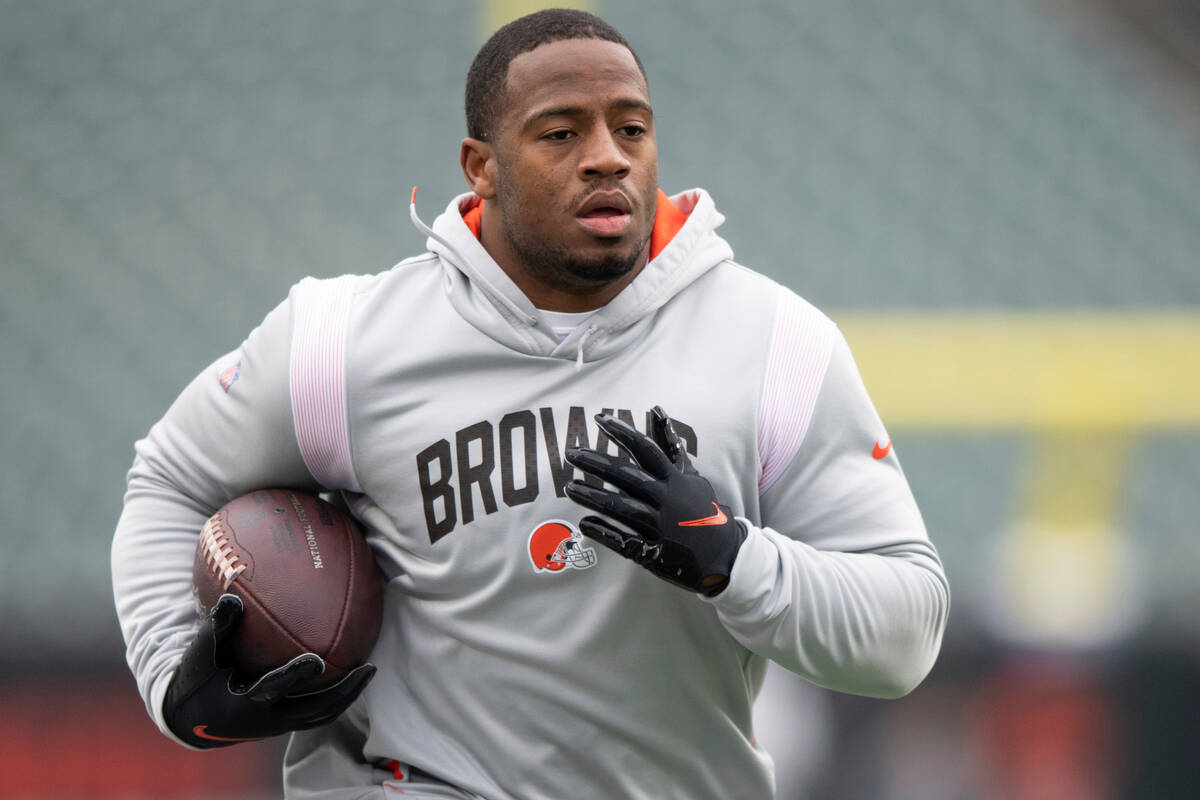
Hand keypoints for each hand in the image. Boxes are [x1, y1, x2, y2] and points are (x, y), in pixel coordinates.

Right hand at [163, 594, 374, 747]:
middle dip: (341, 692)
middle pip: (312, 711)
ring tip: (369, 670)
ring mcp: (279, 725)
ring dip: (347, 695)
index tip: (316, 660)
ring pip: (321, 715)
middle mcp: (266, 720)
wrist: (191, 716)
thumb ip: (218, 627)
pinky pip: (318, 713)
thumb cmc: (199, 677)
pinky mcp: (286, 723)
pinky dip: (337, 696)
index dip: (294, 676)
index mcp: (243, 704)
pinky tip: (353, 672)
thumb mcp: (201, 654)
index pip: (272, 689)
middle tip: (367, 667)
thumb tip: (231, 597)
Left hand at [565, 406, 745, 595]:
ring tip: (570, 488)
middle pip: (627, 477)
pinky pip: (624, 541)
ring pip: (622, 508)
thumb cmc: (701, 509)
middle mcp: (666, 500)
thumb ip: (669, 445)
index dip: (622, 432)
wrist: (725, 553)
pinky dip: (604, 532)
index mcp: (674, 479)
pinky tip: (585, 523)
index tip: (599, 419)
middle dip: (598, 463)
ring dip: (593, 497)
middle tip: (571, 453)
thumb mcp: (690, 474)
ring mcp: (660, 527)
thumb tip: (656, 409)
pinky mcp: (654, 551)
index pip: (645, 449)